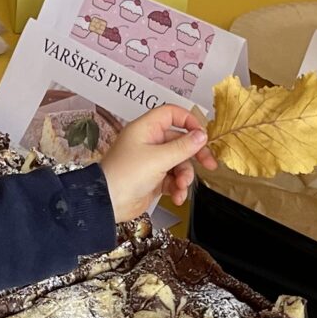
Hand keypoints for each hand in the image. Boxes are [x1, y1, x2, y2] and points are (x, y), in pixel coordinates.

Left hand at [98, 105, 212, 219]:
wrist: (107, 203)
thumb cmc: (124, 175)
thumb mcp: (159, 159)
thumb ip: (183, 147)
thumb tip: (201, 136)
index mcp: (146, 129)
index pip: (171, 114)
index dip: (188, 121)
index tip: (202, 134)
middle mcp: (149, 142)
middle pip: (180, 141)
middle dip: (195, 155)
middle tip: (209, 164)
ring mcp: (151, 161)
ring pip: (179, 163)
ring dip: (185, 176)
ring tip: (182, 187)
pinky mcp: (153, 179)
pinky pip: (173, 179)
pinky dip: (178, 187)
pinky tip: (177, 196)